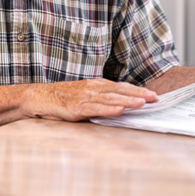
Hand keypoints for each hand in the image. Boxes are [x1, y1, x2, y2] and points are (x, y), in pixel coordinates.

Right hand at [24, 78, 158, 120]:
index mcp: (96, 85)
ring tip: (142, 103)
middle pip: (120, 90)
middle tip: (155, 98)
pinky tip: (119, 110)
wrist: (39, 97)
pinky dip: (109, 109)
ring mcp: (85, 97)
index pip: (122, 87)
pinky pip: (95, 108)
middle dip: (139, 94)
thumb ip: (101, 99)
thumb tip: (121, 106)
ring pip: (111, 98)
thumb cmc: (63, 98)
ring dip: (128, 100)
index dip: (138, 90)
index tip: (153, 95)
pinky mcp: (76, 107)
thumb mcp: (85, 96)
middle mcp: (93, 88)